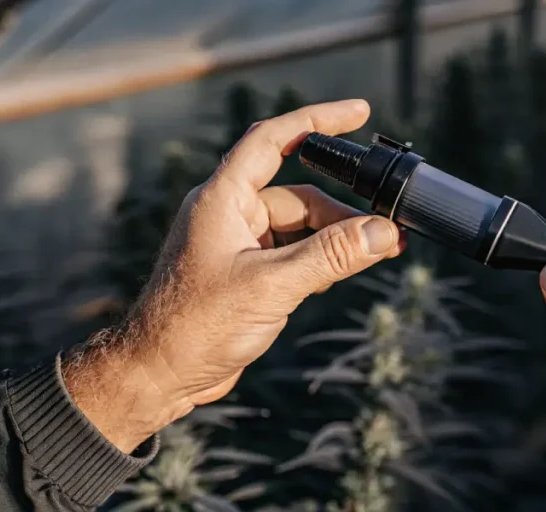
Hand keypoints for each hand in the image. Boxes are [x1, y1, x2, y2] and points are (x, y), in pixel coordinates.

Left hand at [63, 100, 404, 452]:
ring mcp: (237, 244)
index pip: (274, 139)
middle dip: (342, 211)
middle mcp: (229, 214)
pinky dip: (318, 260)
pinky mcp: (245, 274)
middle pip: (298, 195)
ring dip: (334, 240)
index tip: (358, 112)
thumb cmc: (196, 326)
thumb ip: (330, 256)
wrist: (159, 375)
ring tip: (375, 254)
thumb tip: (384, 233)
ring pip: (298, 227)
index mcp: (223, 199)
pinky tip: (341, 275)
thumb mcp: (272, 286)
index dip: (317, 120)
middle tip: (386, 232)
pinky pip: (291, 254)